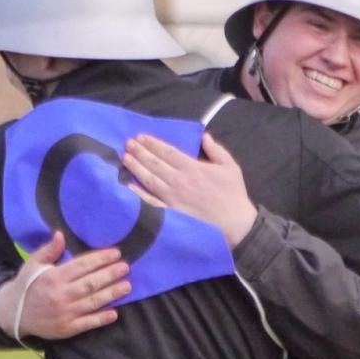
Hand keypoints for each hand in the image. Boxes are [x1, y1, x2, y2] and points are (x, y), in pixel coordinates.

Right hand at [0, 232, 129, 342]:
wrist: (13, 314)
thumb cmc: (27, 285)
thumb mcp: (33, 264)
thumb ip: (48, 250)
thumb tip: (60, 234)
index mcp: (53, 277)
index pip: (82, 266)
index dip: (100, 259)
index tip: (115, 254)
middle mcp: (61, 295)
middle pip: (91, 283)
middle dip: (110, 274)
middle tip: (126, 267)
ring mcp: (65, 313)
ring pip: (93, 302)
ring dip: (112, 294)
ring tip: (127, 286)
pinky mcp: (67, 328)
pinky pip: (87, 323)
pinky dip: (101, 318)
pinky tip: (114, 313)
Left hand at [121, 132, 257, 245]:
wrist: (234, 222)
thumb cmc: (233, 193)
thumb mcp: (229, 166)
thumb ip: (216, 150)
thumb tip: (204, 136)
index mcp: (192, 168)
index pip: (167, 152)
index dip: (153, 144)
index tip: (140, 137)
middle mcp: (179, 181)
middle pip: (155, 164)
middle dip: (140, 152)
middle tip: (127, 143)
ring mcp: (172, 198)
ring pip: (150, 180)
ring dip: (136, 168)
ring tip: (124, 158)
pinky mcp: (170, 212)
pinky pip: (151, 202)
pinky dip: (139, 194)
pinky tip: (128, 185)